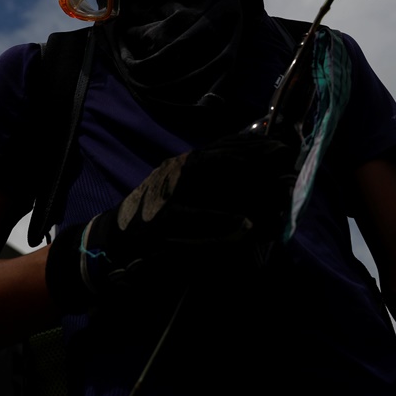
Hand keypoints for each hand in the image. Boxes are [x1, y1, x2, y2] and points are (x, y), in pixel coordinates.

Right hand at [45, 134, 297, 311]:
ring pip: (203, 182)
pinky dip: (219, 222)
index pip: (217, 148)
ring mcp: (159, 198)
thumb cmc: (154, 227)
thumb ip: (212, 186)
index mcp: (178, 168)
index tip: (281, 146)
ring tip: (277, 195)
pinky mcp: (154, 226)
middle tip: (287, 167)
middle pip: (213, 160)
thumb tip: (255, 177)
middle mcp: (169, 177)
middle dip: (251, 160)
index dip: (249, 145)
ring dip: (241, 188)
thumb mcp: (182, 199)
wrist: (108, 249)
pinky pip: (190, 221)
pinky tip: (247, 228)